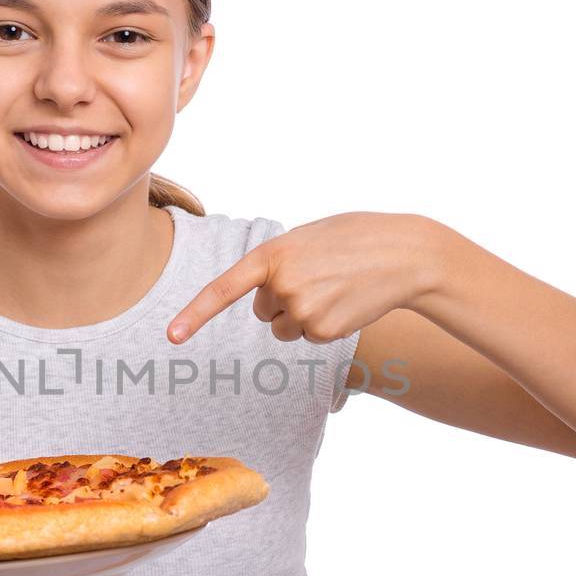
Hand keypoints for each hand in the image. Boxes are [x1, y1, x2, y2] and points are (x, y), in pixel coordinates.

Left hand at [166, 212, 442, 343]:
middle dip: (283, 299)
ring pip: (285, 328)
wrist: (403, 254)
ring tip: (336, 288)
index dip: (195, 314)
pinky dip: (325, 325)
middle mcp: (282, 285)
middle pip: (263, 311)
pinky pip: (308, 337)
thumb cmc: (355, 238)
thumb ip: (277, 264)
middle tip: (320, 275)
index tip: (172, 337)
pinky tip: (347, 302)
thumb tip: (267, 303)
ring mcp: (302, 310)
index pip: (224, 289)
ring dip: (304, 314)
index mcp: (272, 255)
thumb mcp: (306, 239)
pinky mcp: (323, 331)